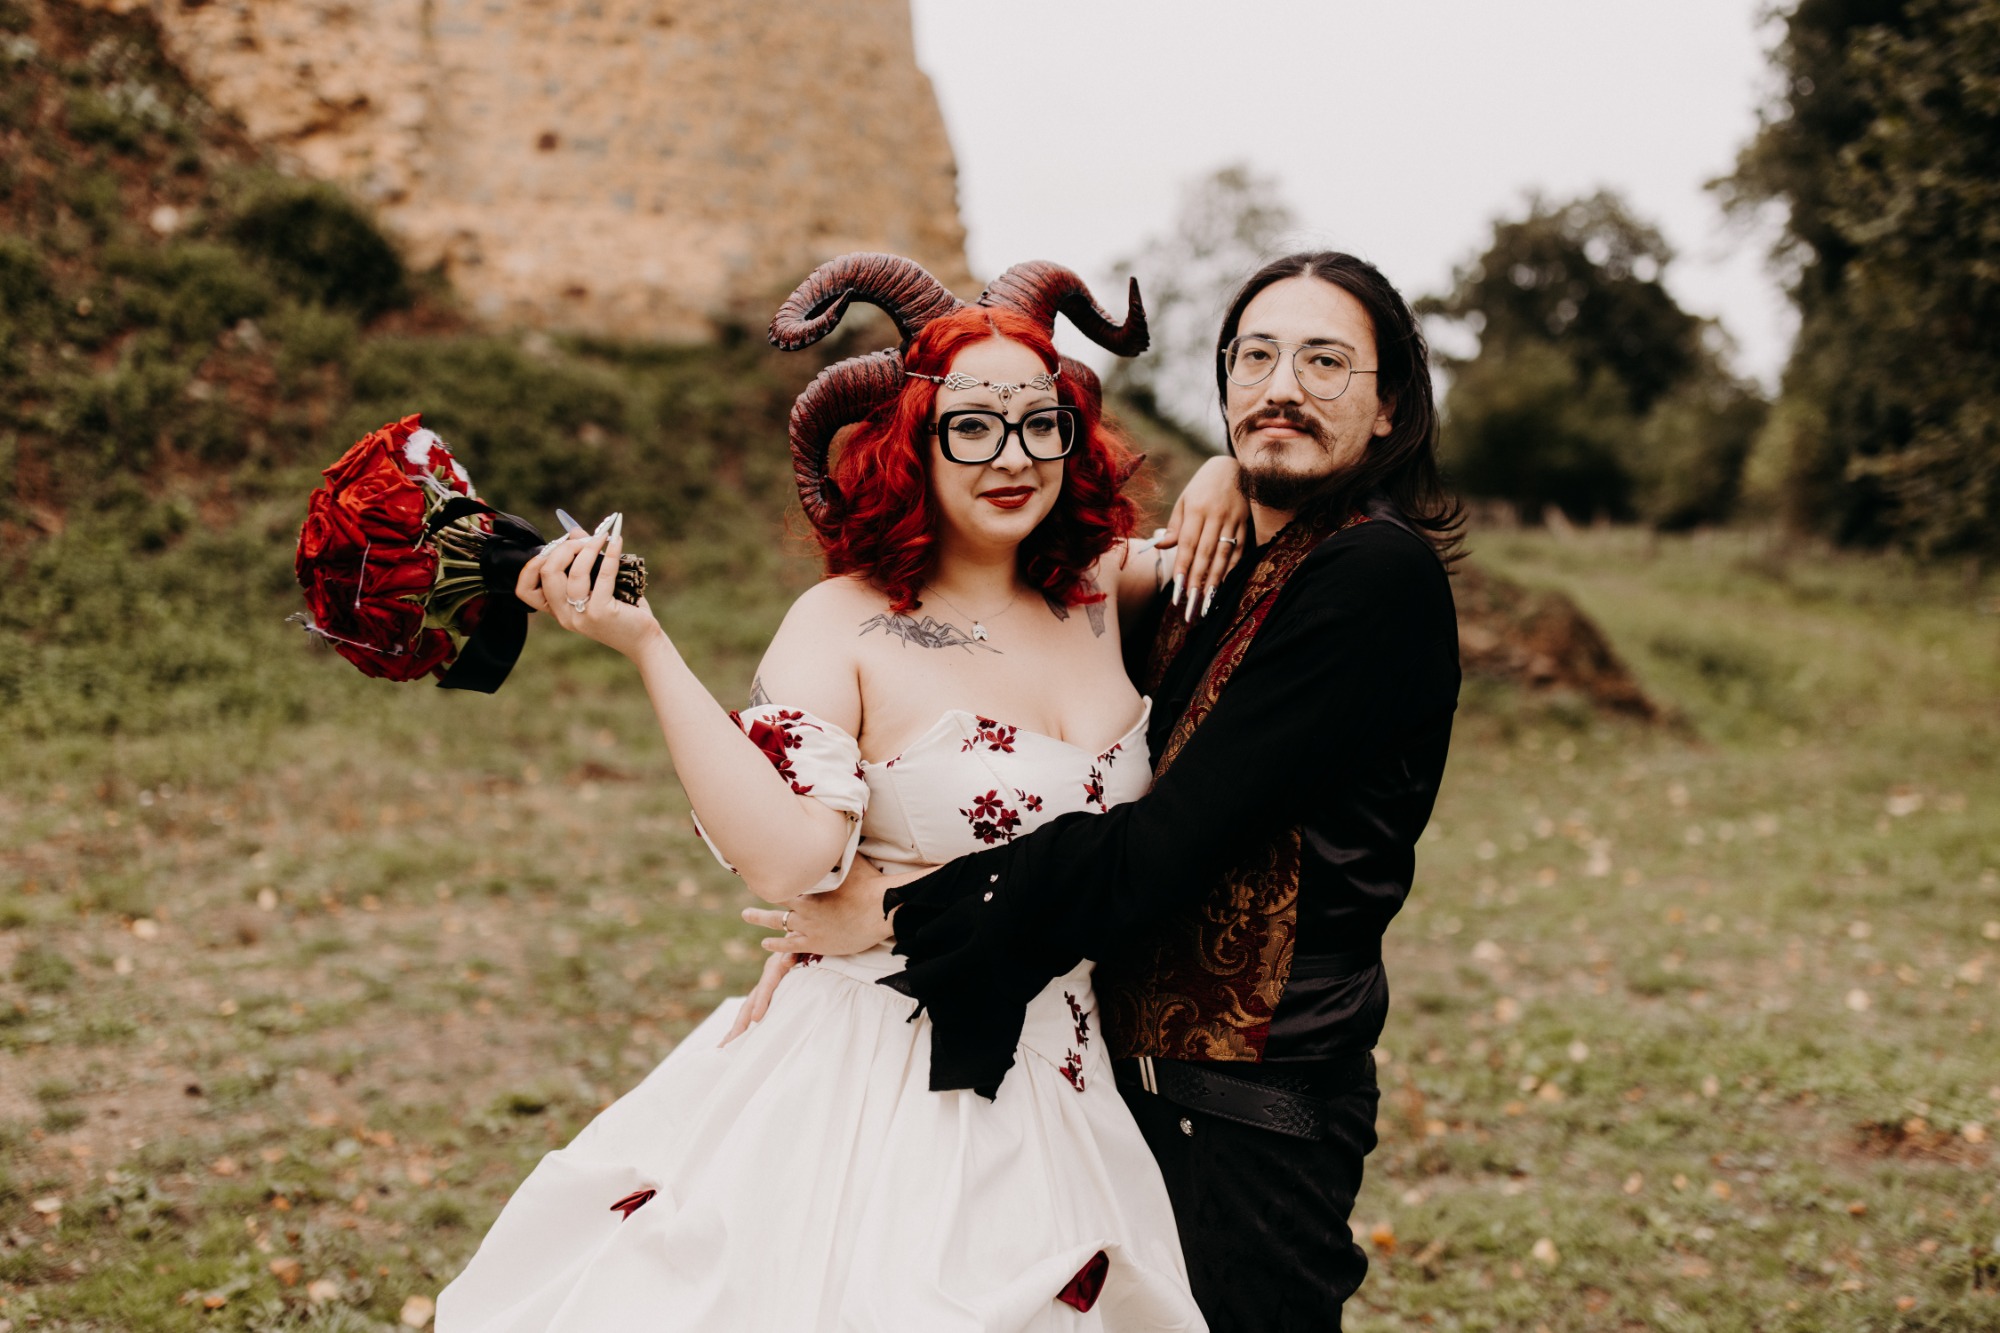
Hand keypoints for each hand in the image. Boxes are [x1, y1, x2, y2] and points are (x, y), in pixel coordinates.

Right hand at [514, 520, 663, 660]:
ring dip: (588, 548)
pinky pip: (603, 576)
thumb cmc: (620, 611)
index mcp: (557, 609)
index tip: (555, 548)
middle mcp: (564, 615)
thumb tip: (574, 531)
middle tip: (584, 539)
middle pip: (548, 573)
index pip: (525, 590)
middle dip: (565, 548)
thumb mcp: (596, 585)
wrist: (642, 640)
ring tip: (602, 537)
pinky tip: (616, 542)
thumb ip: (582, 560)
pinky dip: (610, 554)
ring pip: (574, 573)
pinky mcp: (602, 613)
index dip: (533, 564)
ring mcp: (581, 616)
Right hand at [720, 950, 797, 1045]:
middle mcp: (765, 979)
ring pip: (747, 1010)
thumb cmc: (803, 945)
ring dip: (736, 1028)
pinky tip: (737, 1039)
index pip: (766, 987)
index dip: (761, 1002)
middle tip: (727, 1044)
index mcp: (774, 968)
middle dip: (738, 1025)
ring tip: (724, 1047)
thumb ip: (794, 953)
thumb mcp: (800, 947)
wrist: (802, 940)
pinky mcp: (769, 994)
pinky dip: (745, 1025)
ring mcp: (765, 987)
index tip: (757, 1019)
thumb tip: (786, 961)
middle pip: (749, 1003)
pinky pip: (754, 1011)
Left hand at [741, 861, 903, 957]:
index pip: (784, 880)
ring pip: (777, 922)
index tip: (758, 867)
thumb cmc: (870, 885)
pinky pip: (789, 945)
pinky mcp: (816, 943)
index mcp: (812, 887)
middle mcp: (805, 908)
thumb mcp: (853, 861)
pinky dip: (776, 943)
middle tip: (748, 888)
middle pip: (776, 899)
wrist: (882, 912)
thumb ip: (839, 853)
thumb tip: (833, 833)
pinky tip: (765, 943)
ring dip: (760, 917)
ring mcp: (808, 927)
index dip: (771, 874)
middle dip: (762, 893)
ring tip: (746, 914)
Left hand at [1158, 455, 1248, 621]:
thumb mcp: (1185, 500)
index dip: (1183, 569)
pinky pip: (1239, 550)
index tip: (1177, 592)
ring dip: (1215, 581)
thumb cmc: (1202, 487)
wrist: (1234, 466)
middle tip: (1191, 606)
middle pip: (1205, 554)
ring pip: (1224, 555)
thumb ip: (1175, 526)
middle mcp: (1216, 515)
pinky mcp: (1247, 524)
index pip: (1187, 545)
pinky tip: (1225, 585)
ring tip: (1207, 603)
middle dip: (1197, 582)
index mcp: (1196, 509)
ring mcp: (1234, 520)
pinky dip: (1232, 569)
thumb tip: (1160, 548)